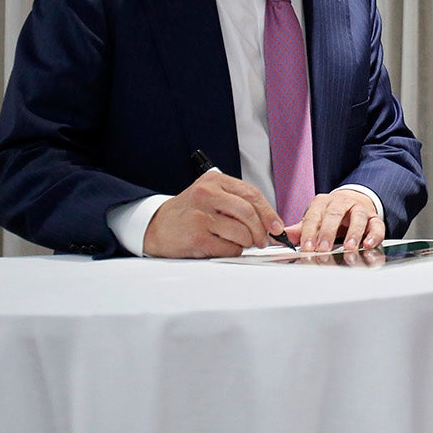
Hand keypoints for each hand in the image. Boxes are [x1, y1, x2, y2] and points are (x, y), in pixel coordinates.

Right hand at [143, 171, 283, 257]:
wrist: (156, 226)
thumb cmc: (189, 212)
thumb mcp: (211, 196)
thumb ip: (238, 203)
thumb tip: (270, 223)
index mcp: (214, 181)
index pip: (251, 194)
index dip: (269, 212)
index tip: (276, 226)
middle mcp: (206, 194)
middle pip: (249, 213)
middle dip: (261, 231)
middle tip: (262, 241)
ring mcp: (200, 216)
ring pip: (241, 233)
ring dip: (246, 243)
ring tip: (240, 243)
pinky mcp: (196, 237)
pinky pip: (228, 248)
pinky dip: (233, 251)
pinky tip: (223, 247)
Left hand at [289, 189, 384, 252]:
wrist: (353, 202)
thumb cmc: (330, 215)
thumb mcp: (314, 220)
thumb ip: (299, 230)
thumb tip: (279, 238)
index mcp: (322, 203)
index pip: (314, 215)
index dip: (309, 232)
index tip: (307, 247)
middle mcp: (341, 203)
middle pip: (334, 214)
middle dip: (328, 232)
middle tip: (323, 248)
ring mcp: (359, 209)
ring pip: (358, 217)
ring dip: (353, 233)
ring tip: (349, 248)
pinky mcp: (374, 218)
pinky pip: (376, 225)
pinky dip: (374, 235)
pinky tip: (367, 245)